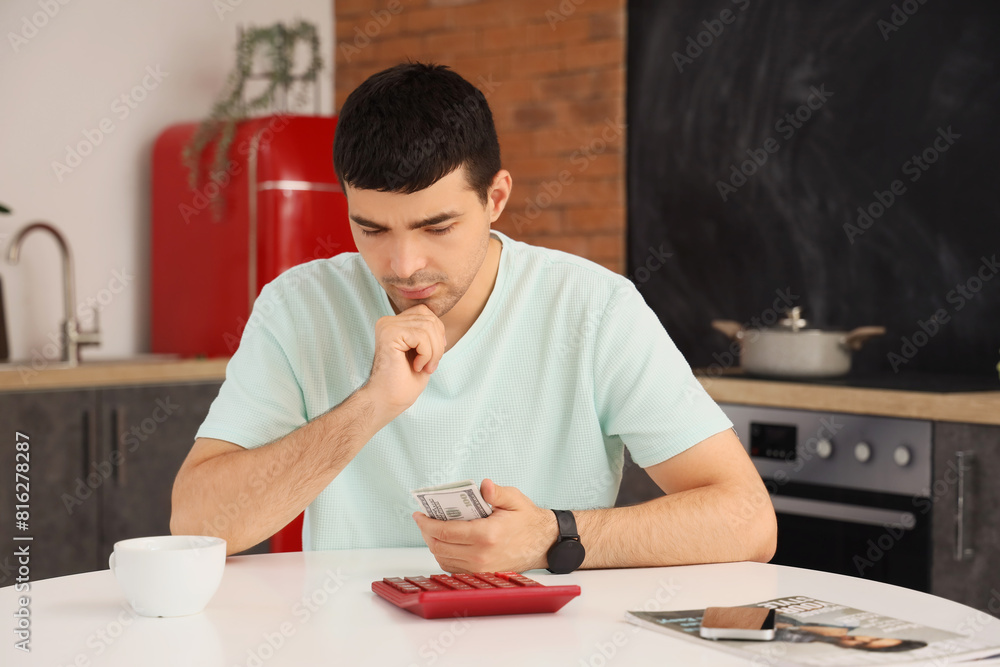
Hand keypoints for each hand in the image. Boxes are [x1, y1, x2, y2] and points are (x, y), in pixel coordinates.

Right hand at [364, 304, 445, 420]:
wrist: (387, 401)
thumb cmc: (404, 382)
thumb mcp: (423, 352)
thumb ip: (428, 333)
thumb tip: (439, 323)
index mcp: (394, 323)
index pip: (426, 312)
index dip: (437, 332)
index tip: (432, 356)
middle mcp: (388, 321)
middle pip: (429, 318)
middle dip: (438, 344)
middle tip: (430, 366)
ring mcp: (387, 326)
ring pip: (428, 327)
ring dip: (433, 352)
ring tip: (424, 367)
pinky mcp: (389, 334)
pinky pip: (421, 336)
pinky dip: (426, 354)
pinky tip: (416, 366)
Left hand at [412, 479, 558, 572]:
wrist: (543, 543)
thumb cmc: (527, 520)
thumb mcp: (514, 499)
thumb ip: (496, 492)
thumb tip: (483, 485)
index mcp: (487, 535)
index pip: (446, 531)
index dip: (427, 523)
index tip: (419, 514)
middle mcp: (481, 555)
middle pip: (440, 546)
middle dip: (426, 532)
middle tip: (422, 519)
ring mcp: (481, 568)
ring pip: (443, 558)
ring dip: (433, 543)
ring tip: (431, 529)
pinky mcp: (481, 573)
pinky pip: (453, 566)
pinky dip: (444, 554)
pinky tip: (444, 541)